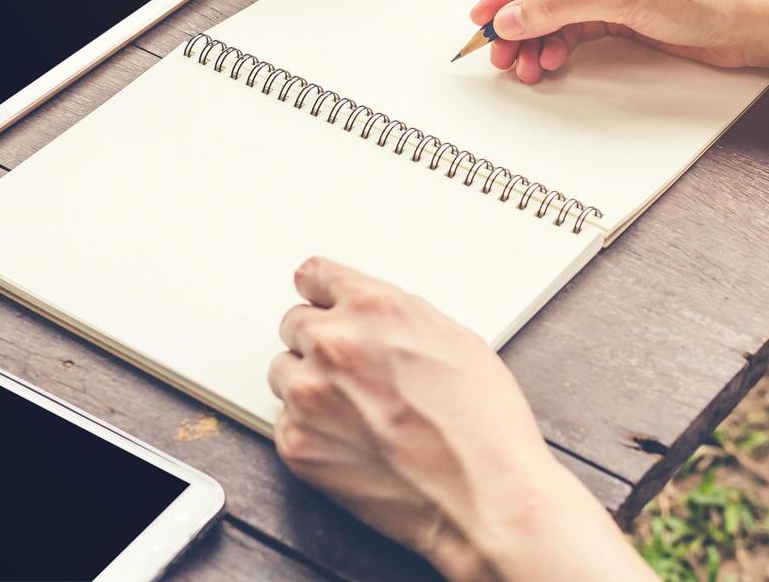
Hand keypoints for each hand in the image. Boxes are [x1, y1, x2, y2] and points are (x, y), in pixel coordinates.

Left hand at [269, 257, 651, 580]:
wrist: (484, 494)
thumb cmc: (483, 423)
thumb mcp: (453, 338)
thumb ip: (397, 317)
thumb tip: (372, 317)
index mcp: (373, 307)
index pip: (313, 276)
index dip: (320, 291)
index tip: (318, 299)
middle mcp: (334, 343)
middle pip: (294, 324)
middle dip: (319, 341)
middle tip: (352, 369)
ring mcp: (310, 395)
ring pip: (284, 373)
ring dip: (310, 384)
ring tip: (355, 410)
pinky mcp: (298, 444)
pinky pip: (285, 423)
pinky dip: (310, 429)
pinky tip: (352, 440)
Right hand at [469, 0, 768, 82]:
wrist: (761, 24)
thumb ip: (561, 4)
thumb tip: (512, 17)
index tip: (487, 13)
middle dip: (519, 17)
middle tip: (499, 48)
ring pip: (556, 6)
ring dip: (536, 36)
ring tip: (524, 64)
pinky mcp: (623, 7)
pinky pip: (575, 24)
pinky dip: (558, 44)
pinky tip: (549, 60)